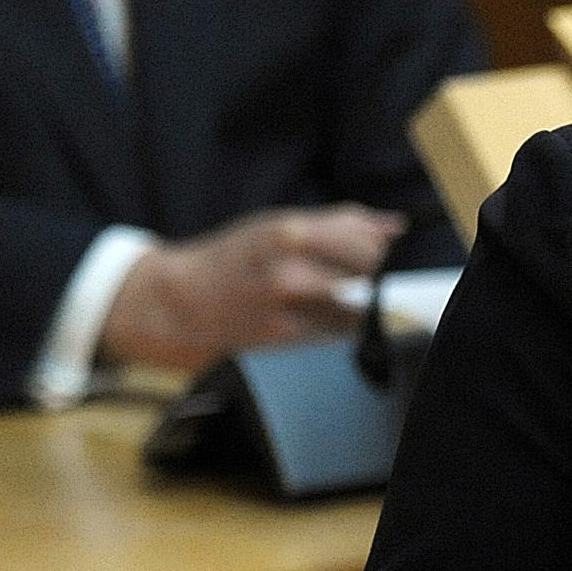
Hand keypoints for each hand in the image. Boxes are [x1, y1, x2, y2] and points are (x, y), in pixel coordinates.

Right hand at [99, 204, 406, 373]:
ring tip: (313, 303)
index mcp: (289, 233)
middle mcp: (289, 273)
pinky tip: (302, 325)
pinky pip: (331, 341)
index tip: (378, 254)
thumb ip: (339, 224)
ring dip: (347, 310)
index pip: (368, 242)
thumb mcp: (276, 226)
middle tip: (344, 279)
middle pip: (367, 275)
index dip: (380, 250)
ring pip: (355, 314)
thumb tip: (394, 227)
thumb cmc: (232, 260)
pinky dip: (327, 334)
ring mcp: (286, 313)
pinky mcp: (284, 346)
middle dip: (367, 278)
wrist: (177, 304)